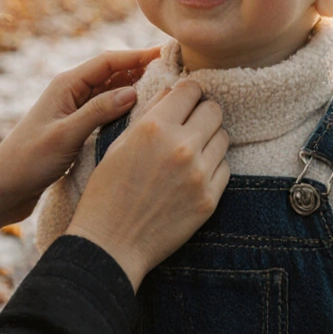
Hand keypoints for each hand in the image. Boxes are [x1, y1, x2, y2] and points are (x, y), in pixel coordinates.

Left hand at [0, 48, 159, 245]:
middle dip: (143, 71)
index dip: (138, 56)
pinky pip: (108, 114)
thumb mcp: (65, 137)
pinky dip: (127, 112)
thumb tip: (134, 91)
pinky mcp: (78, 130)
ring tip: (169, 95)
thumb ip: (98, 112)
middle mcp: (71, 94)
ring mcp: (75, 112)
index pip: (108, 61)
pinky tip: (146, 121)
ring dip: (137, 92)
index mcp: (66, 85)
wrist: (2, 190)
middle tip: (176, 74)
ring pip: (113, 94)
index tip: (167, 55)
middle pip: (114, 74)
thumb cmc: (27, 162)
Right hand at [65, 79, 230, 289]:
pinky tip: (192, 175)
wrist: (111, 243)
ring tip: (190, 152)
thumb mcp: (120, 143)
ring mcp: (199, 175)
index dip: (188, 92)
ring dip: (209, 139)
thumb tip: (173, 91)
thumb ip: (151, 113)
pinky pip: (225, 168)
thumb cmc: (107, 191)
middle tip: (190, 124)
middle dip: (202, 113)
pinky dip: (212, 167)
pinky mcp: (210, 200)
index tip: (185, 100)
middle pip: (214, 110)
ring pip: (223, 138)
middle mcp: (181, 147)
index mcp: (155, 128)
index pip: (191, 90)